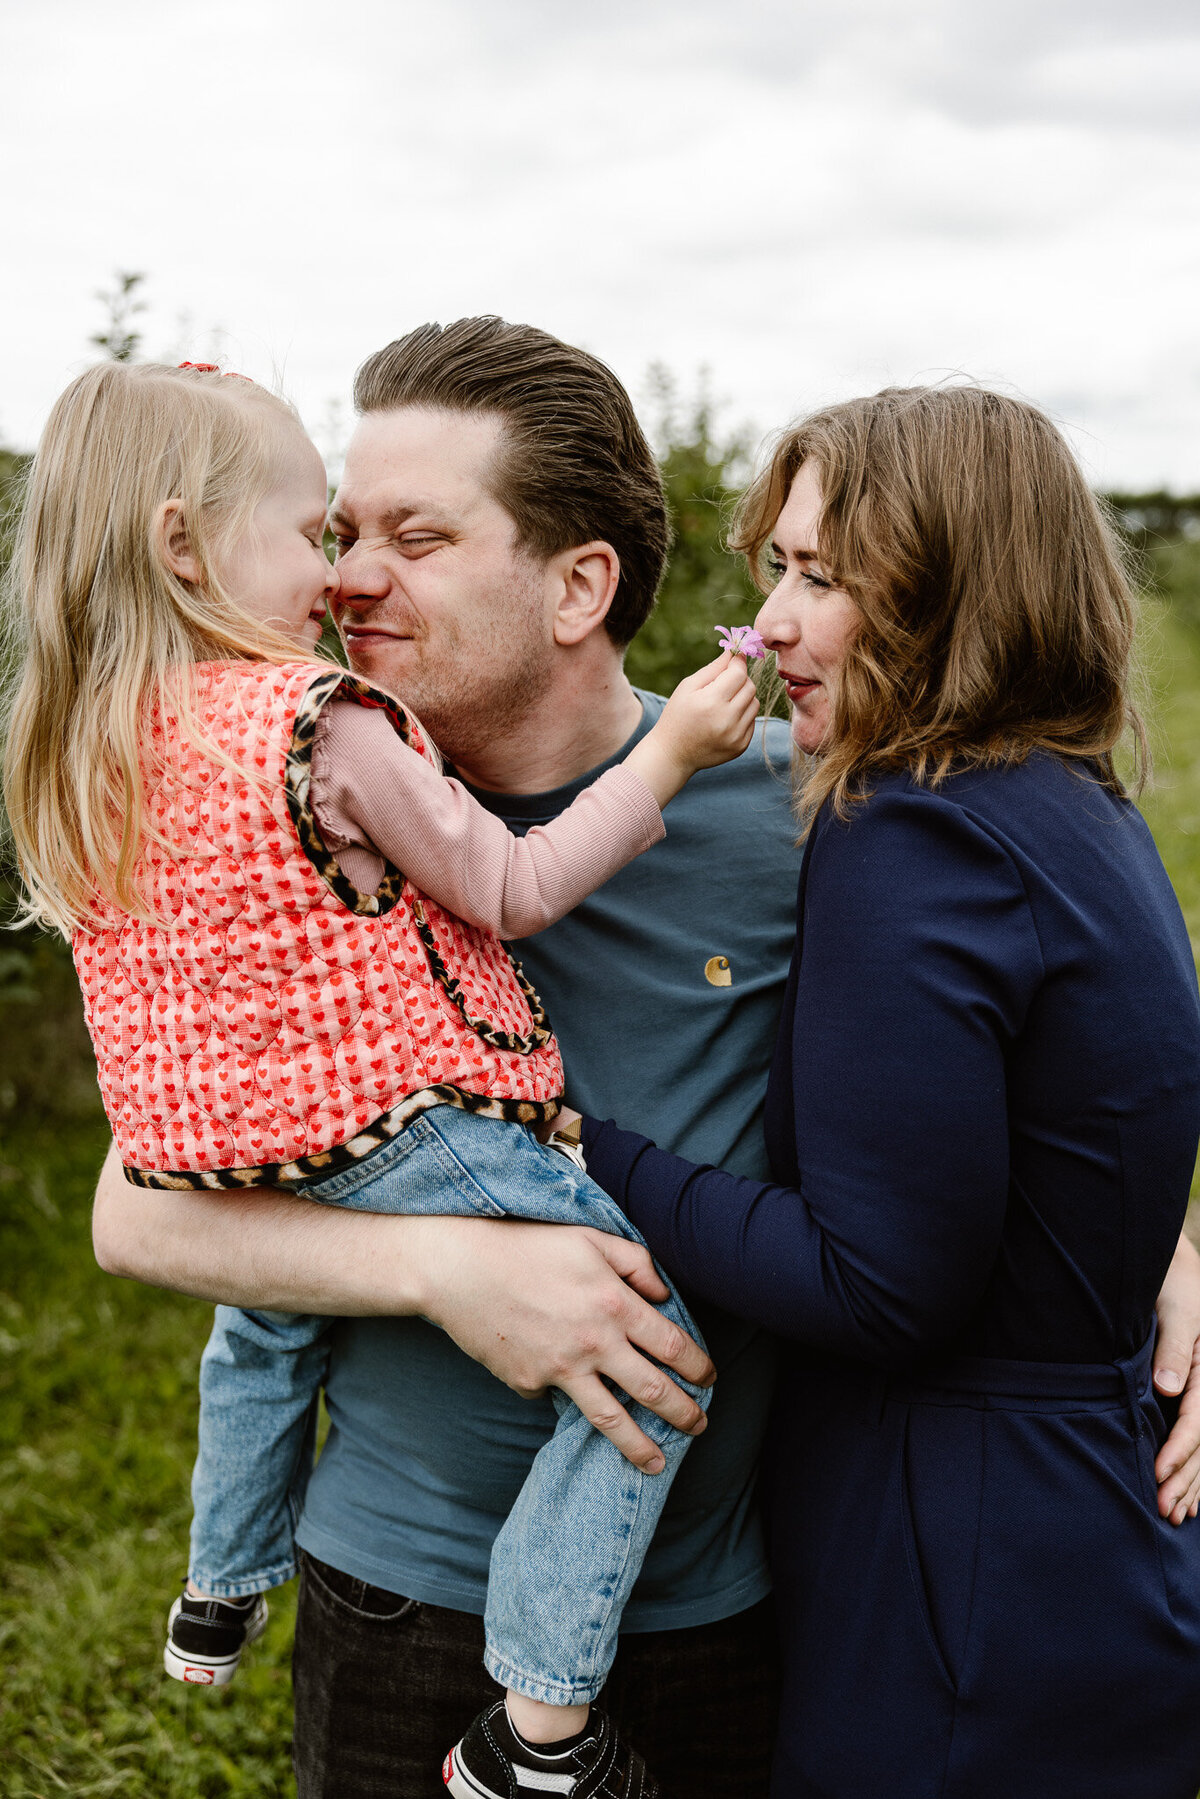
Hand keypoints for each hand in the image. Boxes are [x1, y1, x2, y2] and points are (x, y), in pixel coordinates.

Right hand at [416, 1216, 714, 1472]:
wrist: (460, 1267)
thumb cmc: (528, 1245)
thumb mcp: (590, 1238)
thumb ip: (635, 1262)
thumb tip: (664, 1293)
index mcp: (616, 1304)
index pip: (673, 1345)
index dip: (698, 1366)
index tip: (709, 1379)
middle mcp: (595, 1342)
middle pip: (653, 1391)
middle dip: (684, 1414)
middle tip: (699, 1427)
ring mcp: (561, 1368)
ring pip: (612, 1419)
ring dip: (639, 1445)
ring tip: (656, 1463)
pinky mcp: (529, 1382)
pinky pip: (553, 1398)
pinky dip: (563, 1398)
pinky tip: (564, 1394)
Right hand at [625, 651, 759, 806]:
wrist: (673, 754)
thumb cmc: (677, 715)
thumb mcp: (688, 687)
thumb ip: (713, 668)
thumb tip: (734, 651)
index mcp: (711, 702)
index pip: (738, 673)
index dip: (737, 663)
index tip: (734, 658)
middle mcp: (727, 720)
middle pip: (750, 687)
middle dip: (740, 680)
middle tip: (725, 683)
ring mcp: (736, 736)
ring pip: (754, 703)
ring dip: (743, 697)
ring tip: (724, 703)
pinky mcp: (741, 746)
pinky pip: (752, 720)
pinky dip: (742, 715)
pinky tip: (724, 719)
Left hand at [1154, 1227, 1199, 1523]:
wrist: (1178, 1268)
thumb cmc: (1175, 1284)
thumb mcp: (1177, 1310)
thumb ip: (1174, 1350)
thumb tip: (1168, 1388)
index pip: (1198, 1421)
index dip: (1179, 1450)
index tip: (1159, 1474)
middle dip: (1186, 1479)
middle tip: (1163, 1510)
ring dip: (1193, 1482)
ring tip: (1174, 1514)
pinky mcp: (1195, 1392)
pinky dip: (1194, 1466)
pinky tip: (1190, 1496)